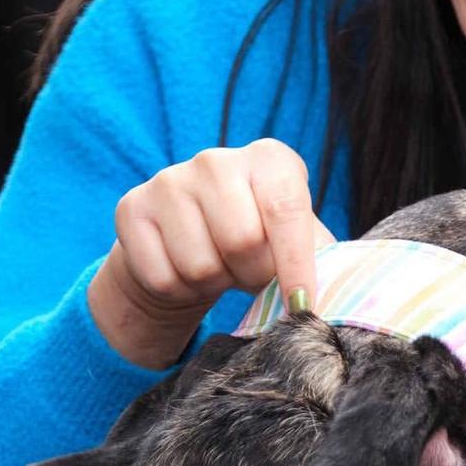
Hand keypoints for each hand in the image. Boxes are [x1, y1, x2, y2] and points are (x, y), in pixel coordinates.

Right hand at [87, 138, 337, 368]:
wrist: (189, 242)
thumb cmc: (261, 243)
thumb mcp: (298, 242)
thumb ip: (322, 262)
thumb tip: (334, 303)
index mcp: (270, 159)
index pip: (285, 210)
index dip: (296, 265)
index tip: (304, 305)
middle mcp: (216, 160)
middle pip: (241, 242)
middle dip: (253, 275)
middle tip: (252, 273)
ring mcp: (168, 181)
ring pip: (200, 265)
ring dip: (214, 284)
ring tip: (219, 266)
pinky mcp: (131, 209)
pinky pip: (163, 277)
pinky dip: (179, 290)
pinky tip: (186, 269)